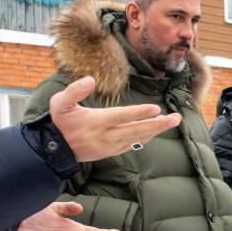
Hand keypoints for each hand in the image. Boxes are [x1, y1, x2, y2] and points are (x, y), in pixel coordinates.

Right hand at [48, 76, 182, 161]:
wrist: (55, 149)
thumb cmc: (60, 122)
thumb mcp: (60, 103)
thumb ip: (74, 90)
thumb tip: (89, 79)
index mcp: (95, 122)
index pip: (121, 116)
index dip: (138, 113)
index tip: (156, 108)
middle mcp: (105, 136)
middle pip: (136, 130)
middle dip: (158, 124)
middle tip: (176, 118)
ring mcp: (110, 145)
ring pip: (137, 138)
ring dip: (156, 130)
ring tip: (172, 121)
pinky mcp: (111, 151)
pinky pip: (133, 144)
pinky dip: (146, 137)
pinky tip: (156, 130)